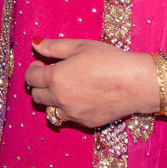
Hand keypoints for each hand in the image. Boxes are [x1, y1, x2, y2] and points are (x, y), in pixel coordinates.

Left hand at [24, 38, 156, 129]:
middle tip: (52, 75)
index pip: (31, 78)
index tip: (40, 64)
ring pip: (50, 110)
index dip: (33, 69)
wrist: (135, 84)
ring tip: (66, 88)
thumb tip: (35, 44)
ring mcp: (72, 113)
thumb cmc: (109, 60)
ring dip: (52, 100)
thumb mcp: (80, 46)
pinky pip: (68, 117)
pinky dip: (68, 109)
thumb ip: (53, 46)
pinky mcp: (85, 122)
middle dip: (40, 85)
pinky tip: (82, 97)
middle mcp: (60, 98)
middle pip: (36, 96)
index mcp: (56, 78)